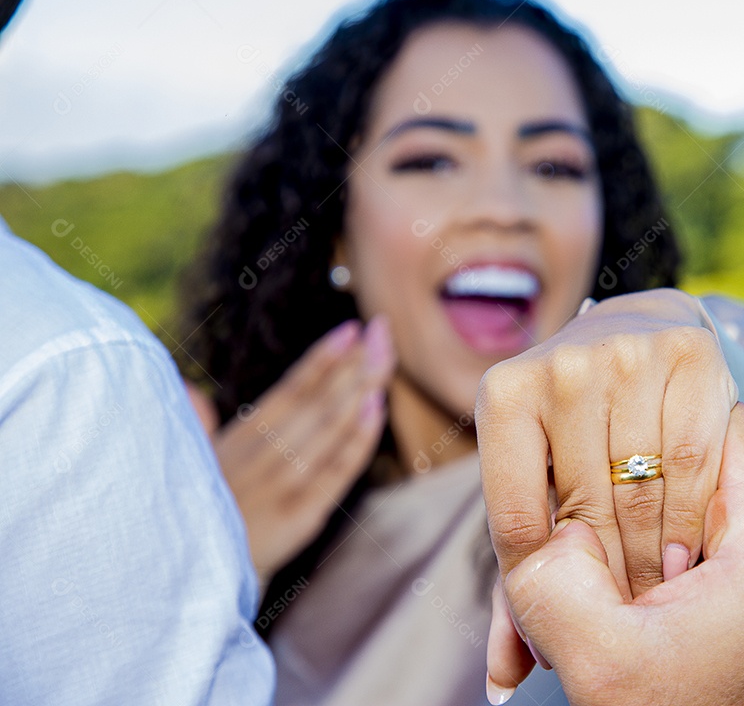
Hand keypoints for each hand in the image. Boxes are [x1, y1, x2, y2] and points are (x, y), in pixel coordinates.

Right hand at [186, 317, 394, 582]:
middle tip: (383, 329)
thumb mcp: (187, 470)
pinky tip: (376, 410)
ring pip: (326, 431)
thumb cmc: (194, 522)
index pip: (286, 391)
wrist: (184, 590)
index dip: (320, 358)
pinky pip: (332, 475)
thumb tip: (189, 389)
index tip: (349, 328)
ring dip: (359, 392)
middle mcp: (259, 459)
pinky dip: (355, 442)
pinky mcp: (296, 520)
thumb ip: (195, 426)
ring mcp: (279, 489)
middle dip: (353, 364)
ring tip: (384, 358)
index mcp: (237, 442)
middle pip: (315, 403)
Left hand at [477, 288, 737, 599]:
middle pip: (583, 508)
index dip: (540, 586)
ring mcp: (627, 354)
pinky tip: (684, 557)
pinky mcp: (691, 354)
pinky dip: (690, 520)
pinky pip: (694, 462)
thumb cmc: (572, 428)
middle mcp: (562, 365)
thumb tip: (502, 671)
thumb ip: (521, 569)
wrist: (633, 332)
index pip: (516, 519)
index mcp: (505, 394)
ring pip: (641, 491)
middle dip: (601, 581)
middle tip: (617, 621)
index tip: (562, 626)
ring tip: (651, 600)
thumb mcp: (532, 482)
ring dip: (648, 562)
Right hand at [486, 404, 743, 704]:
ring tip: (611, 600)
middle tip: (585, 556)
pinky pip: (734, 550)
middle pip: (710, 471)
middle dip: (637, 507)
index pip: (708, 420)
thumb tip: (555, 526)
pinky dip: (683, 572)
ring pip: (716, 512)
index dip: (639, 444)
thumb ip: (549, 574)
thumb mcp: (598, 665)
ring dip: (655, 544)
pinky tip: (641, 613)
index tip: (594, 488)